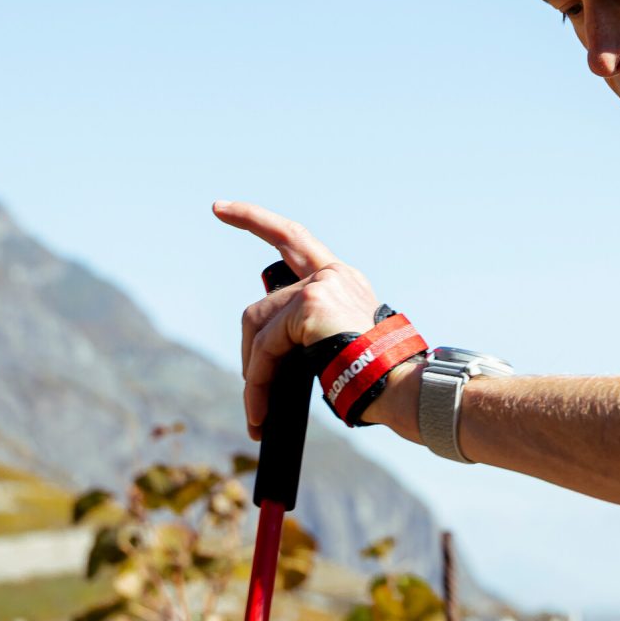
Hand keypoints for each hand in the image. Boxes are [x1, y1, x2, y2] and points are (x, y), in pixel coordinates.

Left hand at [213, 201, 386, 438]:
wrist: (399, 385)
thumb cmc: (376, 374)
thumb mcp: (342, 339)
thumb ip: (311, 330)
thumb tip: (268, 358)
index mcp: (342, 280)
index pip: (293, 237)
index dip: (255, 220)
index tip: (220, 208)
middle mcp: (333, 275)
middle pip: (264, 304)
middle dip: (247, 346)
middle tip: (251, 388)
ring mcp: (320, 286)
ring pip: (260, 327)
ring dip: (255, 373)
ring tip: (260, 412)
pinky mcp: (310, 304)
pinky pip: (266, 346)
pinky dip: (257, 381)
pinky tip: (260, 412)